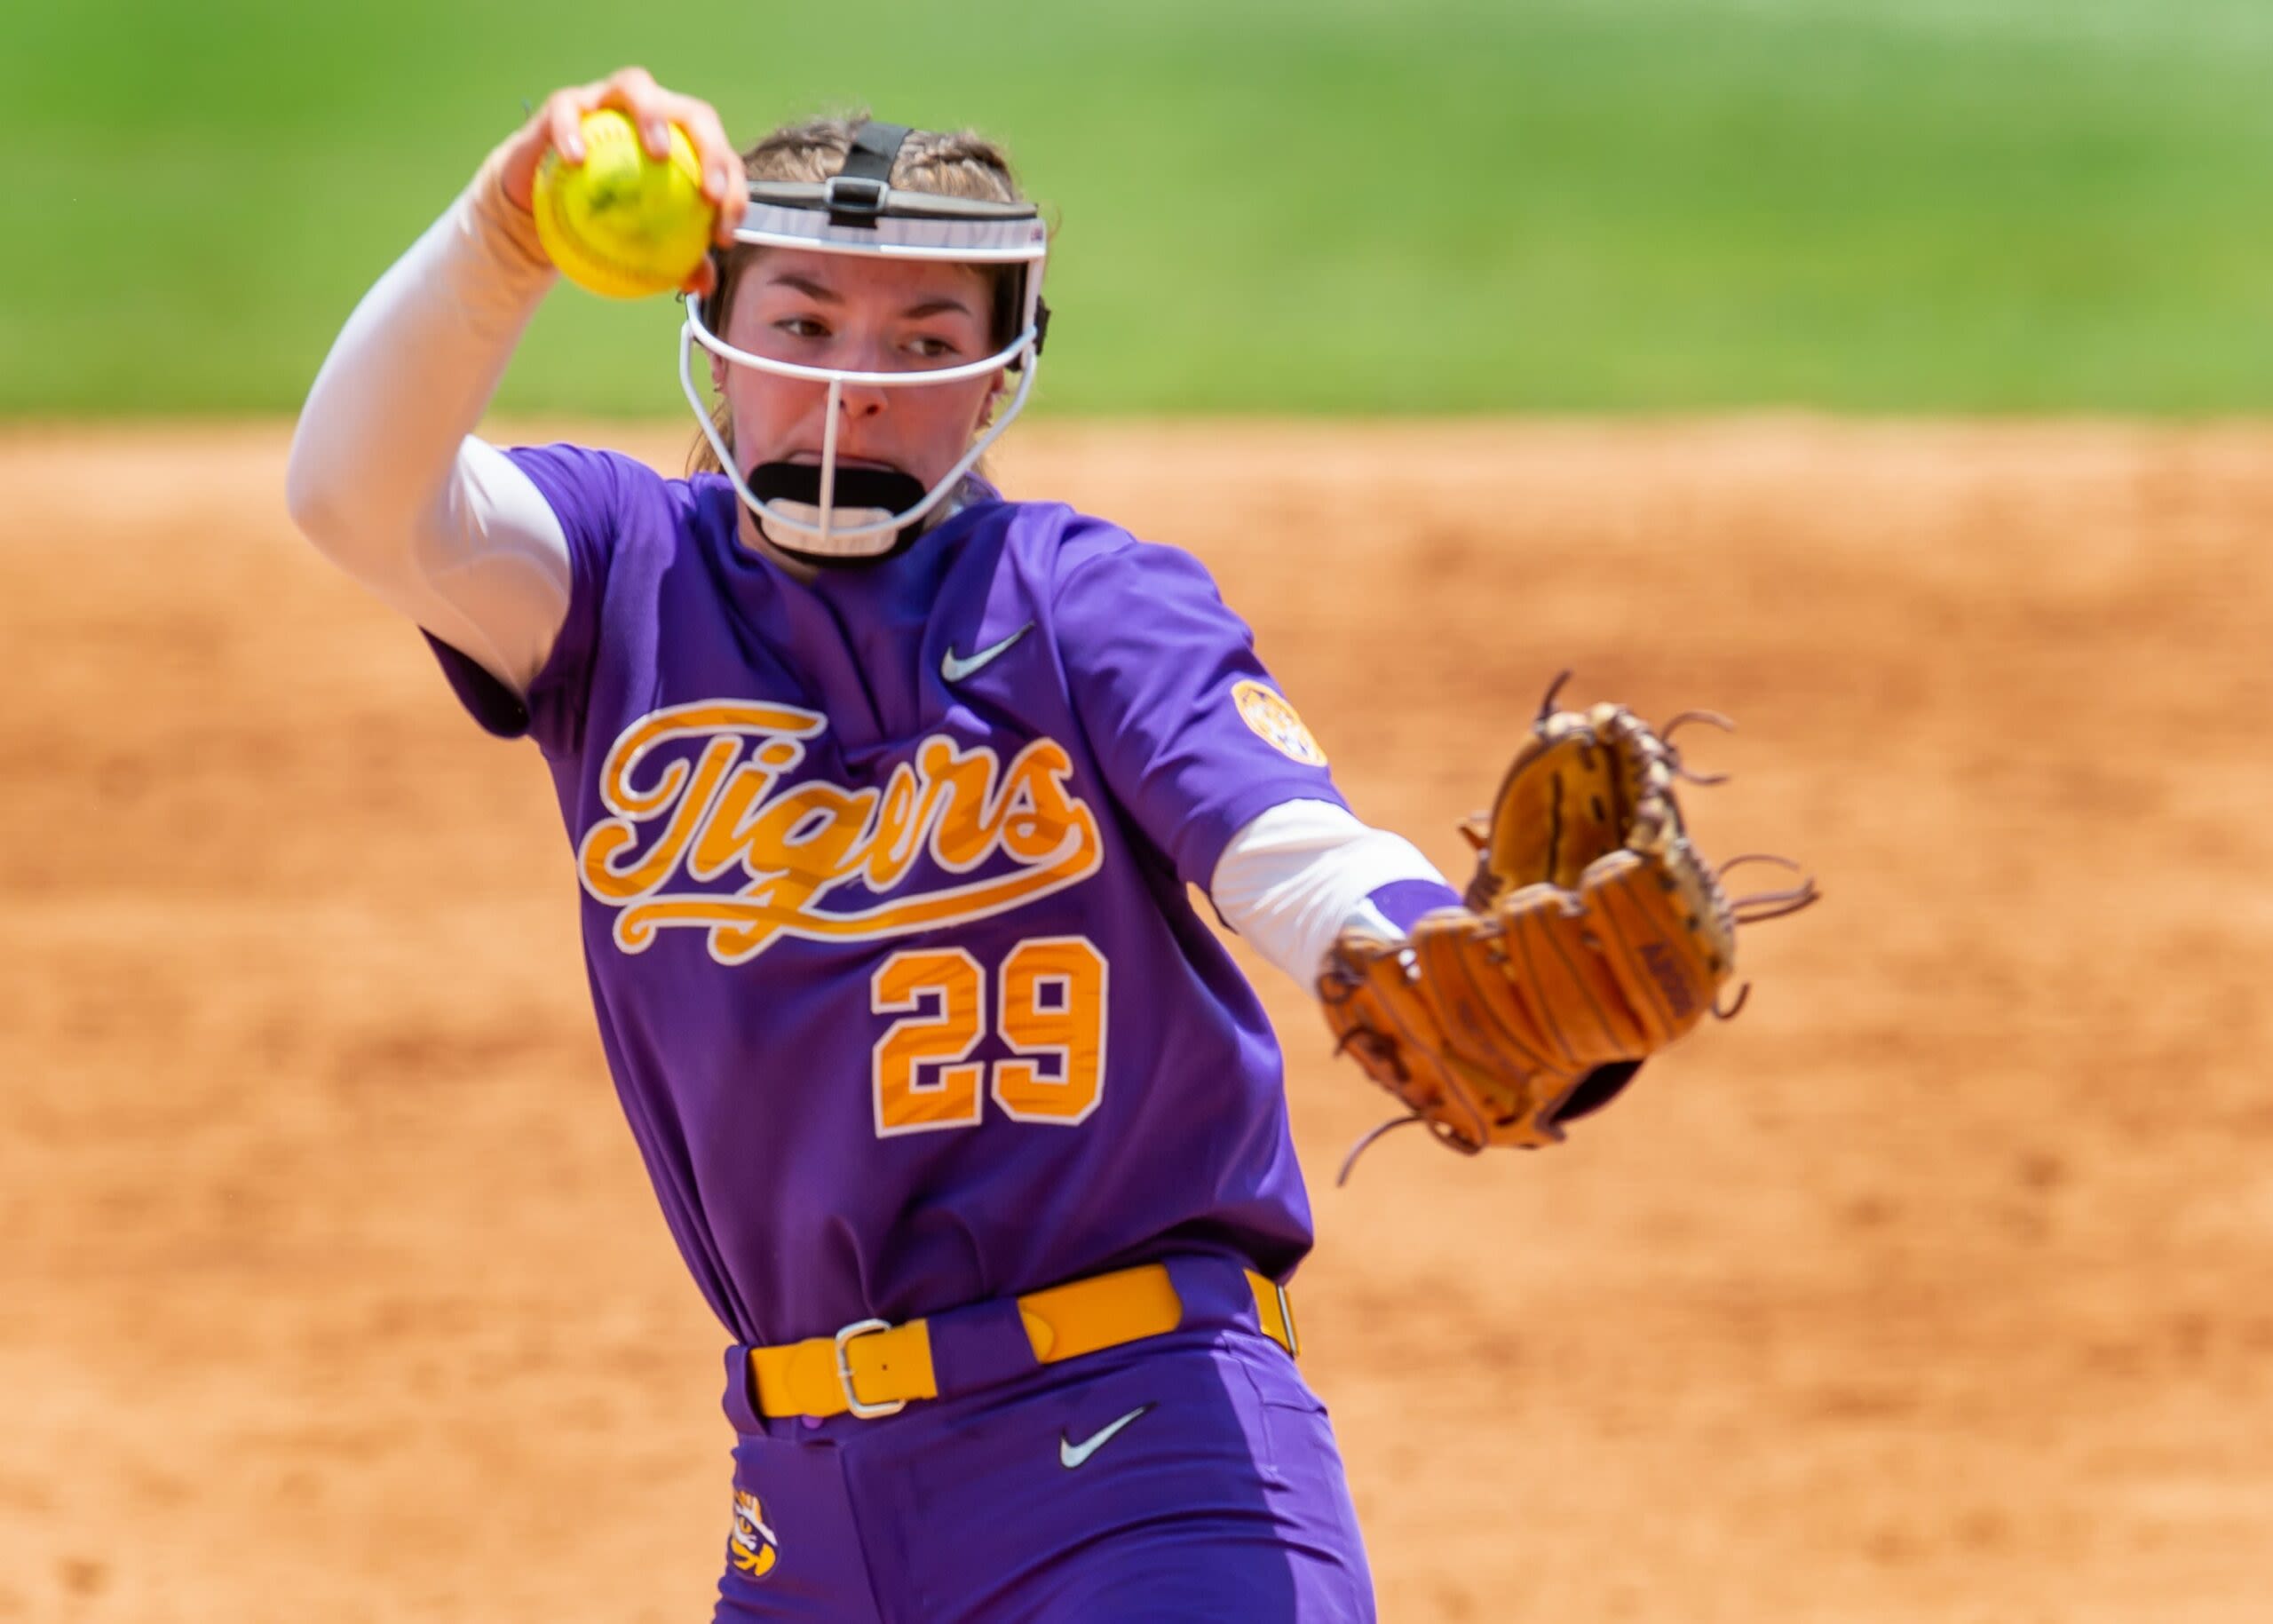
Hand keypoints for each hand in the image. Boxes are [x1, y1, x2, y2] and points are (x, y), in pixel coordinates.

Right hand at [495, 66, 746, 296]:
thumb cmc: (600, 221)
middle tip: (710, 193)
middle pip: (692, 112)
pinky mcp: (562, 104)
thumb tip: (705, 284)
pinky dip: (571, 129)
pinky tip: (576, 160)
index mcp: (678, 143)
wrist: (541, 207)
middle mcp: (649, 113)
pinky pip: (566, 109)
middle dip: (711, 146)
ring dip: (652, 115)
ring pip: (636, 85)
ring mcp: (606, 102)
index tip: (722, 233)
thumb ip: (674, 259)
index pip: (718, 154)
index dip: (733, 188)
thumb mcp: (637, 247)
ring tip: (658, 154)